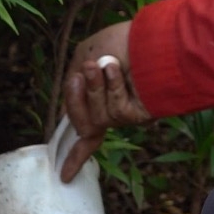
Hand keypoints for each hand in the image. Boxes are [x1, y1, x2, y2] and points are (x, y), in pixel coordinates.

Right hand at [60, 19, 150, 179]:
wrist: (149, 37)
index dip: (74, 156)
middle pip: (83, 126)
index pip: (85, 133)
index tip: (64, 176)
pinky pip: (115, 112)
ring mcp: (126, 115)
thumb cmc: (120, 43)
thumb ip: (72, 86)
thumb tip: (63, 117)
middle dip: (75, 102)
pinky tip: (118, 70)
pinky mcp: (140, 116)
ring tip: (106, 64)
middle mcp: (113, 111)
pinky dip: (113, 88)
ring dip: (95, 88)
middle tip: (79, 76)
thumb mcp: (83, 57)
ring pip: (96, 119)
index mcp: (99, 97)